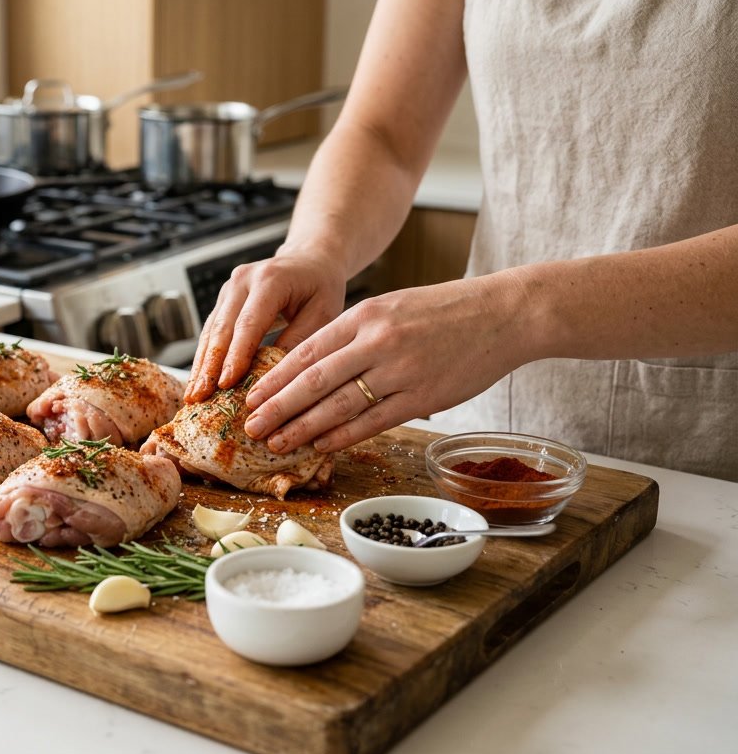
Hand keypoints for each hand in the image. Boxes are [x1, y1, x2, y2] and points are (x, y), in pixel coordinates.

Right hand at [186, 248, 346, 402]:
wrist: (309, 260)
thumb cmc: (320, 287)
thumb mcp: (324, 313)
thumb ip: (300, 340)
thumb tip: (273, 376)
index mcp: (270, 280)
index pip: (249, 323)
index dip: (235, 355)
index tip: (225, 383)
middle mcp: (243, 280)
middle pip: (222, 328)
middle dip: (209, 365)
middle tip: (200, 396)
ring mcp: (229, 289)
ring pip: (210, 331)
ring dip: (200, 364)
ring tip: (193, 395)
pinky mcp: (224, 300)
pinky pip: (211, 331)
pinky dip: (204, 357)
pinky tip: (198, 381)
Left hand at [241, 273, 531, 452]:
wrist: (504, 313)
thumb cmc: (446, 311)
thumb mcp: (391, 306)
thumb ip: (354, 333)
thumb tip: (314, 365)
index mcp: (364, 315)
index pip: (306, 350)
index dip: (274, 378)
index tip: (250, 396)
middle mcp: (377, 341)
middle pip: (313, 380)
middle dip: (277, 407)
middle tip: (250, 427)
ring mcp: (401, 370)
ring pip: (339, 405)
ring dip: (303, 428)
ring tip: (277, 443)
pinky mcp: (424, 397)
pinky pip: (374, 421)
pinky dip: (344, 436)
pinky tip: (322, 446)